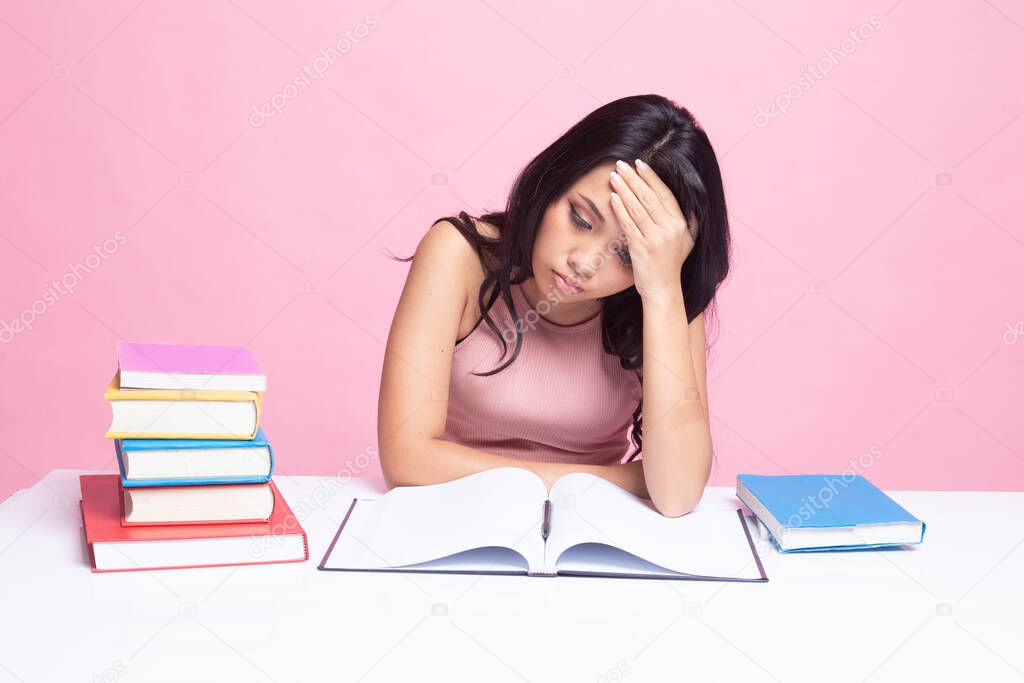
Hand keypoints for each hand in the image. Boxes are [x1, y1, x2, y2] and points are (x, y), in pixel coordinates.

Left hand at [608, 159, 697, 302]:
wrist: (663, 290)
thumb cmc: (672, 264)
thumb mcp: (687, 240)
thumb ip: (689, 220)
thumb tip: (690, 199)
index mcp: (681, 224)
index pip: (664, 194)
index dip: (651, 177)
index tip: (640, 164)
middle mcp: (670, 229)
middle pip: (649, 197)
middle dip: (634, 178)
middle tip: (621, 164)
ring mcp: (655, 238)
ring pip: (637, 208)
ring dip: (624, 189)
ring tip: (614, 175)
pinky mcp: (641, 248)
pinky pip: (629, 223)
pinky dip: (620, 208)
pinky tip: (613, 197)